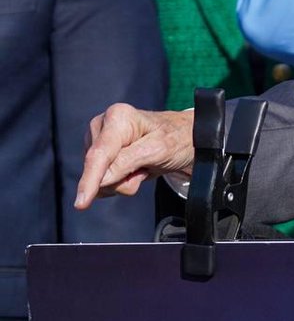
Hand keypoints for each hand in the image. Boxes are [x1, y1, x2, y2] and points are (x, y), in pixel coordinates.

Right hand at [75, 104, 195, 209]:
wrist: (185, 138)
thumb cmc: (176, 139)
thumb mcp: (159, 150)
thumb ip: (128, 162)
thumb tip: (100, 179)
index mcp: (117, 117)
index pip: (99, 155)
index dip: (89, 180)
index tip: (82, 203)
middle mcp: (102, 126)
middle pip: (98, 170)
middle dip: (122, 179)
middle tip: (147, 167)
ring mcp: (99, 141)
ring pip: (99, 179)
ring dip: (124, 180)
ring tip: (144, 165)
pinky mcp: (100, 155)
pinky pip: (102, 181)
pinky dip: (121, 181)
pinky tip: (135, 169)